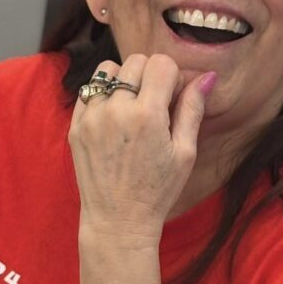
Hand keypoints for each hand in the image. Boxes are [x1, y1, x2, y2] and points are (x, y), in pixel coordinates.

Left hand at [68, 53, 215, 243]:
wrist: (117, 220)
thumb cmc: (157, 191)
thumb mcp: (184, 152)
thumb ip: (192, 109)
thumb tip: (206, 76)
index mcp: (147, 115)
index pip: (161, 63)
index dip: (172, 76)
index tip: (172, 97)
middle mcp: (116, 111)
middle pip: (135, 62)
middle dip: (149, 76)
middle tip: (154, 104)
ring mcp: (91, 118)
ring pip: (107, 71)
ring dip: (122, 81)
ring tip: (131, 108)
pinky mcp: (76, 127)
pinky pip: (88, 91)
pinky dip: (102, 96)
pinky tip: (113, 119)